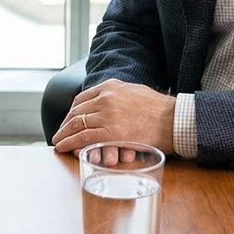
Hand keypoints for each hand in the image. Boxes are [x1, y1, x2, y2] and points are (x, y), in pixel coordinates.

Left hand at [51, 79, 176, 158]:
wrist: (174, 120)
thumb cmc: (160, 109)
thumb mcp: (135, 91)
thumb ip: (119, 95)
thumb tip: (109, 101)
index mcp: (111, 86)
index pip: (82, 98)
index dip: (72, 111)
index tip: (69, 120)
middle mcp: (106, 98)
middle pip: (77, 111)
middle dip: (65, 124)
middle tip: (60, 132)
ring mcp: (107, 115)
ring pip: (77, 124)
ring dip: (64, 134)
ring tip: (58, 141)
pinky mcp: (111, 133)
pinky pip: (84, 138)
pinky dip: (70, 143)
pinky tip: (63, 147)